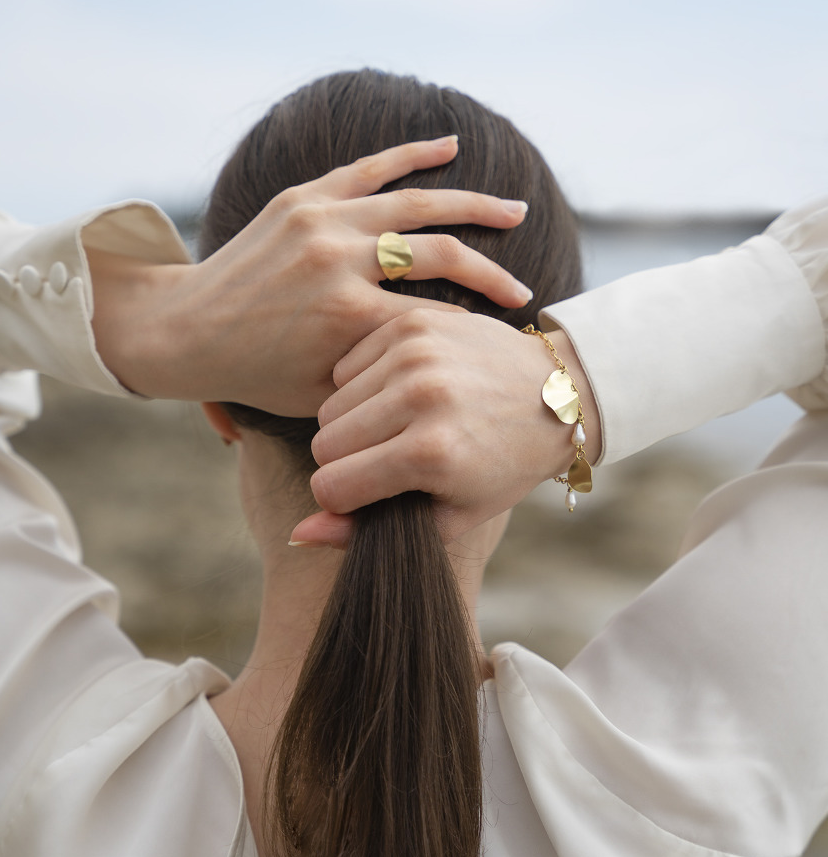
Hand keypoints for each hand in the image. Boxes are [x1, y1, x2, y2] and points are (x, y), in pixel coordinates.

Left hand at [88, 137, 531, 411]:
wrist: (186, 330)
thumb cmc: (257, 374)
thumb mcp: (324, 393)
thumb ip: (381, 372)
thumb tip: (442, 357)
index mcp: (348, 318)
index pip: (434, 316)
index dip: (474, 328)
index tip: (503, 340)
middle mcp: (340, 261)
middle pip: (439, 252)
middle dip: (490, 268)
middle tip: (525, 286)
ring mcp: (321, 221)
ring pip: (413, 202)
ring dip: (471, 203)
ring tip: (514, 209)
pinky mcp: (304, 199)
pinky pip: (369, 169)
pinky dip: (411, 155)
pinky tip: (449, 147)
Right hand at [291, 313, 600, 545]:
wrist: (557, 394)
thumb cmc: (504, 464)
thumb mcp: (449, 513)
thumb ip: (369, 529)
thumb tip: (300, 532)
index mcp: (431, 454)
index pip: (332, 486)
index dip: (342, 499)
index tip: (366, 495)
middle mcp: (420, 397)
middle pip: (325, 443)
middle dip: (344, 461)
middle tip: (385, 460)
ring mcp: (416, 354)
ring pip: (331, 403)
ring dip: (354, 422)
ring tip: (396, 427)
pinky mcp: (412, 324)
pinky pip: (348, 365)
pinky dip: (363, 384)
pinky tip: (398, 393)